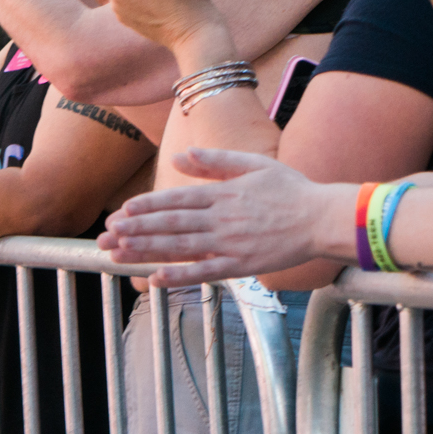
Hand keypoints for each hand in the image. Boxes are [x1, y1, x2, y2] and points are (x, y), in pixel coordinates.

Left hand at [97, 147, 337, 284]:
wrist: (325, 218)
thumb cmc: (291, 189)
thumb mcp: (253, 164)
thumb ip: (215, 160)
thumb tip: (181, 156)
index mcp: (223, 194)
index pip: (177, 199)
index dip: (148, 206)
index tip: (122, 210)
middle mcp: (222, 218)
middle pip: (172, 224)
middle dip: (136, 228)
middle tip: (107, 234)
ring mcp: (231, 243)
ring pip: (181, 247)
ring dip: (147, 250)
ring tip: (118, 253)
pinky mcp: (242, 265)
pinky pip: (206, 272)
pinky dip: (181, 275)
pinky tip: (156, 278)